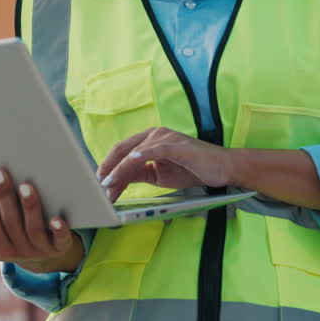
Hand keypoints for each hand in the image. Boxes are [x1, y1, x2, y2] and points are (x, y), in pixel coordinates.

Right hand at [0, 168, 84, 273]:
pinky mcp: (60, 248)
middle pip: (9, 222)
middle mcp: (17, 252)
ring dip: (29, 207)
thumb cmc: (15, 235)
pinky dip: (58, 230)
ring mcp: (39, 250)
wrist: (46, 257)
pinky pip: (60, 241)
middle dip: (3, 196)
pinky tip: (56, 218)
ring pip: (32, 229)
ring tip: (25, 186)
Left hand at [98, 127, 234, 201]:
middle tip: (97, 186)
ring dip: (119, 170)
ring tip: (108, 185)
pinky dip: (140, 156)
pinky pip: (154, 149)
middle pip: (123, 149)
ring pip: (134, 152)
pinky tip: (129, 163)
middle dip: (107, 169)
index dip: (107, 166)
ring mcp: (165, 137)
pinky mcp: (176, 145)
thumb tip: (116, 182)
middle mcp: (154, 134)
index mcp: (149, 140)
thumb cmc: (192, 170)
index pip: (122, 152)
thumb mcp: (159, 175)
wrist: (222, 168)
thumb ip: (139, 174)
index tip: (98, 183)